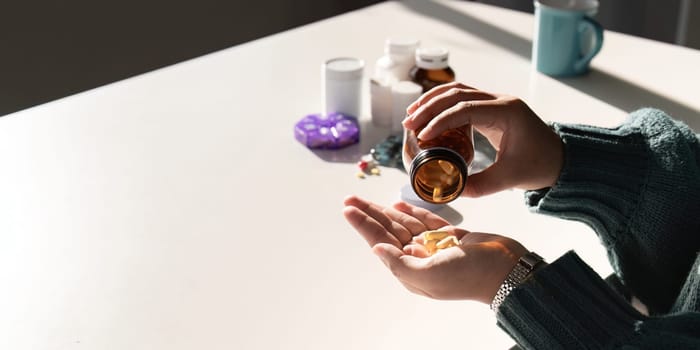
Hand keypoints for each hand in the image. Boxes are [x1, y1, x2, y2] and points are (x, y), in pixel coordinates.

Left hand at [343, 195, 527, 303]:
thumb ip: (399, 264)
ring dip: (385, 211)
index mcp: (411, 269)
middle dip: (369, 214)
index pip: (380, 241)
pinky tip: (398, 204)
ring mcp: (435, 246)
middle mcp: (419, 257)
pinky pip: (426, 221)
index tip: (348, 209)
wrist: (506, 269)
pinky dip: (412, 211)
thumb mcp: (429, 275)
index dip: (364, 225)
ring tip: (367, 200)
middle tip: (350, 199)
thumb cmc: (470, 276)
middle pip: (388, 230)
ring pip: (404, 223)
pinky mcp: (451, 236)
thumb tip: (376, 249)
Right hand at [403, 82, 563, 196]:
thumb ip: (480, 185)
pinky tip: (428, 116)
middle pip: (457, 94)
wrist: (561, 159)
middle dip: (429, 107)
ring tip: (411, 116)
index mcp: (507, 113)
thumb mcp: (510, 178)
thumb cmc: (540, 165)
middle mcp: (500, 101)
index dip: (440, 121)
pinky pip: (463, 99)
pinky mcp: (491, 108)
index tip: (422, 136)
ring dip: (433, 101)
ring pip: (458, 91)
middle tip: (409, 124)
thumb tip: (451, 191)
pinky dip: (442, 104)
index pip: (465, 109)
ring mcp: (495, 102)